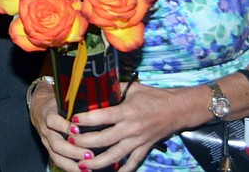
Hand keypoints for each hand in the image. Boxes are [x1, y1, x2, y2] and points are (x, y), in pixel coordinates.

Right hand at [28, 81, 94, 171]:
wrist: (38, 107)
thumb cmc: (56, 100)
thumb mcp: (62, 96)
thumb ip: (75, 99)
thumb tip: (98, 97)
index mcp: (48, 113)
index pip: (52, 120)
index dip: (64, 126)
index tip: (78, 130)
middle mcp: (46, 129)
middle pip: (56, 143)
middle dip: (73, 151)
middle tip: (90, 155)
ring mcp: (47, 141)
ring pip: (56, 155)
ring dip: (72, 164)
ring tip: (87, 168)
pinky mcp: (49, 149)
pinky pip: (58, 161)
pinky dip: (70, 168)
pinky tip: (83, 171)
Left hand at [63, 82, 179, 171]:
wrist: (178, 109)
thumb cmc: (153, 96)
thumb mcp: (132, 88)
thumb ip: (113, 89)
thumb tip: (94, 85)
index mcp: (127, 111)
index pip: (102, 116)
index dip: (86, 119)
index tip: (72, 121)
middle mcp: (131, 128)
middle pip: (104, 139)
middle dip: (85, 142)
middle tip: (70, 142)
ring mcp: (139, 141)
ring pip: (115, 155)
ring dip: (97, 162)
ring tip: (82, 165)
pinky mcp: (145, 148)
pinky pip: (133, 163)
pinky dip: (122, 170)